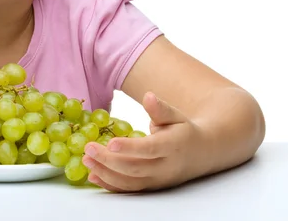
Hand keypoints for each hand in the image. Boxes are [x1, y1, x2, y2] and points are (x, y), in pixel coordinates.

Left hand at [82, 92, 203, 191]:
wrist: (201, 154)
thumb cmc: (183, 130)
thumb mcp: (175, 116)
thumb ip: (160, 109)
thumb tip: (148, 96)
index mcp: (172, 146)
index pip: (149, 149)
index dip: (129, 148)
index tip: (110, 142)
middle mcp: (165, 167)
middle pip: (134, 168)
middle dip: (109, 160)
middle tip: (88, 148)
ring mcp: (157, 180)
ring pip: (130, 182)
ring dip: (105, 173)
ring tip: (85, 160)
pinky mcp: (151, 187)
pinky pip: (129, 190)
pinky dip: (110, 185)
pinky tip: (93, 175)